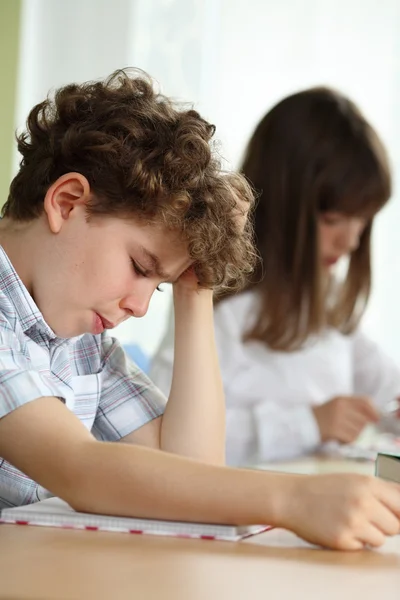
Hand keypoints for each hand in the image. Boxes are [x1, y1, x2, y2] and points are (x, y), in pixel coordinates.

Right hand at [284, 473, 399, 549]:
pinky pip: (362, 547)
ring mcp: (353, 522)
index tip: (391, 515)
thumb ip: (384, 490)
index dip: (398, 513)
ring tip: (349, 521)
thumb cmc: (325, 489)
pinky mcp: (342, 540)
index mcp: (368, 484)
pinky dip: (353, 542)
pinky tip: (338, 528)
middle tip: (365, 517)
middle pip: (395, 526)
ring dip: (369, 535)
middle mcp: (363, 502)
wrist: (292, 498)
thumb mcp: (354, 480)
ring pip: (381, 539)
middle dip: (384, 525)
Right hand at [312, 396, 378, 442]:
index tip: (376, 420)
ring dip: (354, 436)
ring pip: (359, 431)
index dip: (374, 411)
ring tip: (344, 435)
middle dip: (362, 428)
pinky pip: (351, 438)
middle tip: (353, 431)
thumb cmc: (322, 417)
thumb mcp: (336, 406)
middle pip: (364, 419)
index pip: (365, 401)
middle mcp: (340, 406)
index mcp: (341, 399)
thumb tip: (373, 419)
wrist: (304, 424)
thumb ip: (352, 408)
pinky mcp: (334, 430)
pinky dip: (348, 441)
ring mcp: (337, 418)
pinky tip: (340, 439)